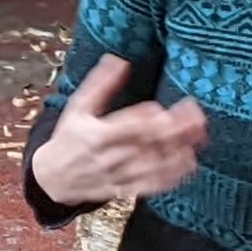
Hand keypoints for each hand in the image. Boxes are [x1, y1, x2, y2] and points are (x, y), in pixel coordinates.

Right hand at [31, 55, 207, 206]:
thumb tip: (118, 61)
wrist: (52, 178)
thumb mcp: (77, 107)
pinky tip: (188, 163)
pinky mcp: (124, 190)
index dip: (147, 119)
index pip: (127, 127)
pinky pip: (151, 185)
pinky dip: (171, 177)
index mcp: (96, 135)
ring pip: (152, 166)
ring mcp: (118, 176)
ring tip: (199, 137)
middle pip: (146, 145)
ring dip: (178, 152)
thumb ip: (99, 84)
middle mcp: (109, 158)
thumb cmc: (68, 137)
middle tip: (197, 117)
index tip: (164, 109)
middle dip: (174, 131)